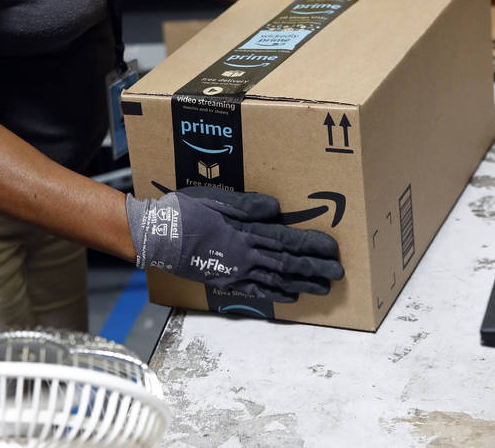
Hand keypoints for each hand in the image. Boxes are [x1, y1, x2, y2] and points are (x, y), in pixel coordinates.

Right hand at [125, 186, 343, 302]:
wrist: (157, 236)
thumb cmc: (184, 211)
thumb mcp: (216, 199)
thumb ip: (248, 204)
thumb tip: (277, 209)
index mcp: (245, 231)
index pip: (287, 240)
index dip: (311, 246)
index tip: (333, 250)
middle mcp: (244, 254)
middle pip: (287, 263)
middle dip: (314, 269)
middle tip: (338, 274)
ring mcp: (235, 270)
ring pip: (275, 279)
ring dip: (301, 283)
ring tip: (322, 289)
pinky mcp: (225, 280)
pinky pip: (255, 290)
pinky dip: (275, 294)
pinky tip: (290, 296)